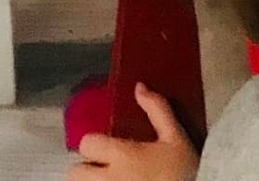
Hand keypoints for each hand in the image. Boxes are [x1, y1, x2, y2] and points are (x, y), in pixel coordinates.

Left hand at [68, 86, 198, 180]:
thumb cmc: (184, 172)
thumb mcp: (176, 137)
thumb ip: (157, 109)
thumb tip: (139, 86)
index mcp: (123, 155)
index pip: (86, 143)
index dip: (93, 144)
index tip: (104, 147)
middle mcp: (109, 179)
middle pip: (74, 173)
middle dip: (85, 169)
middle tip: (100, 169)